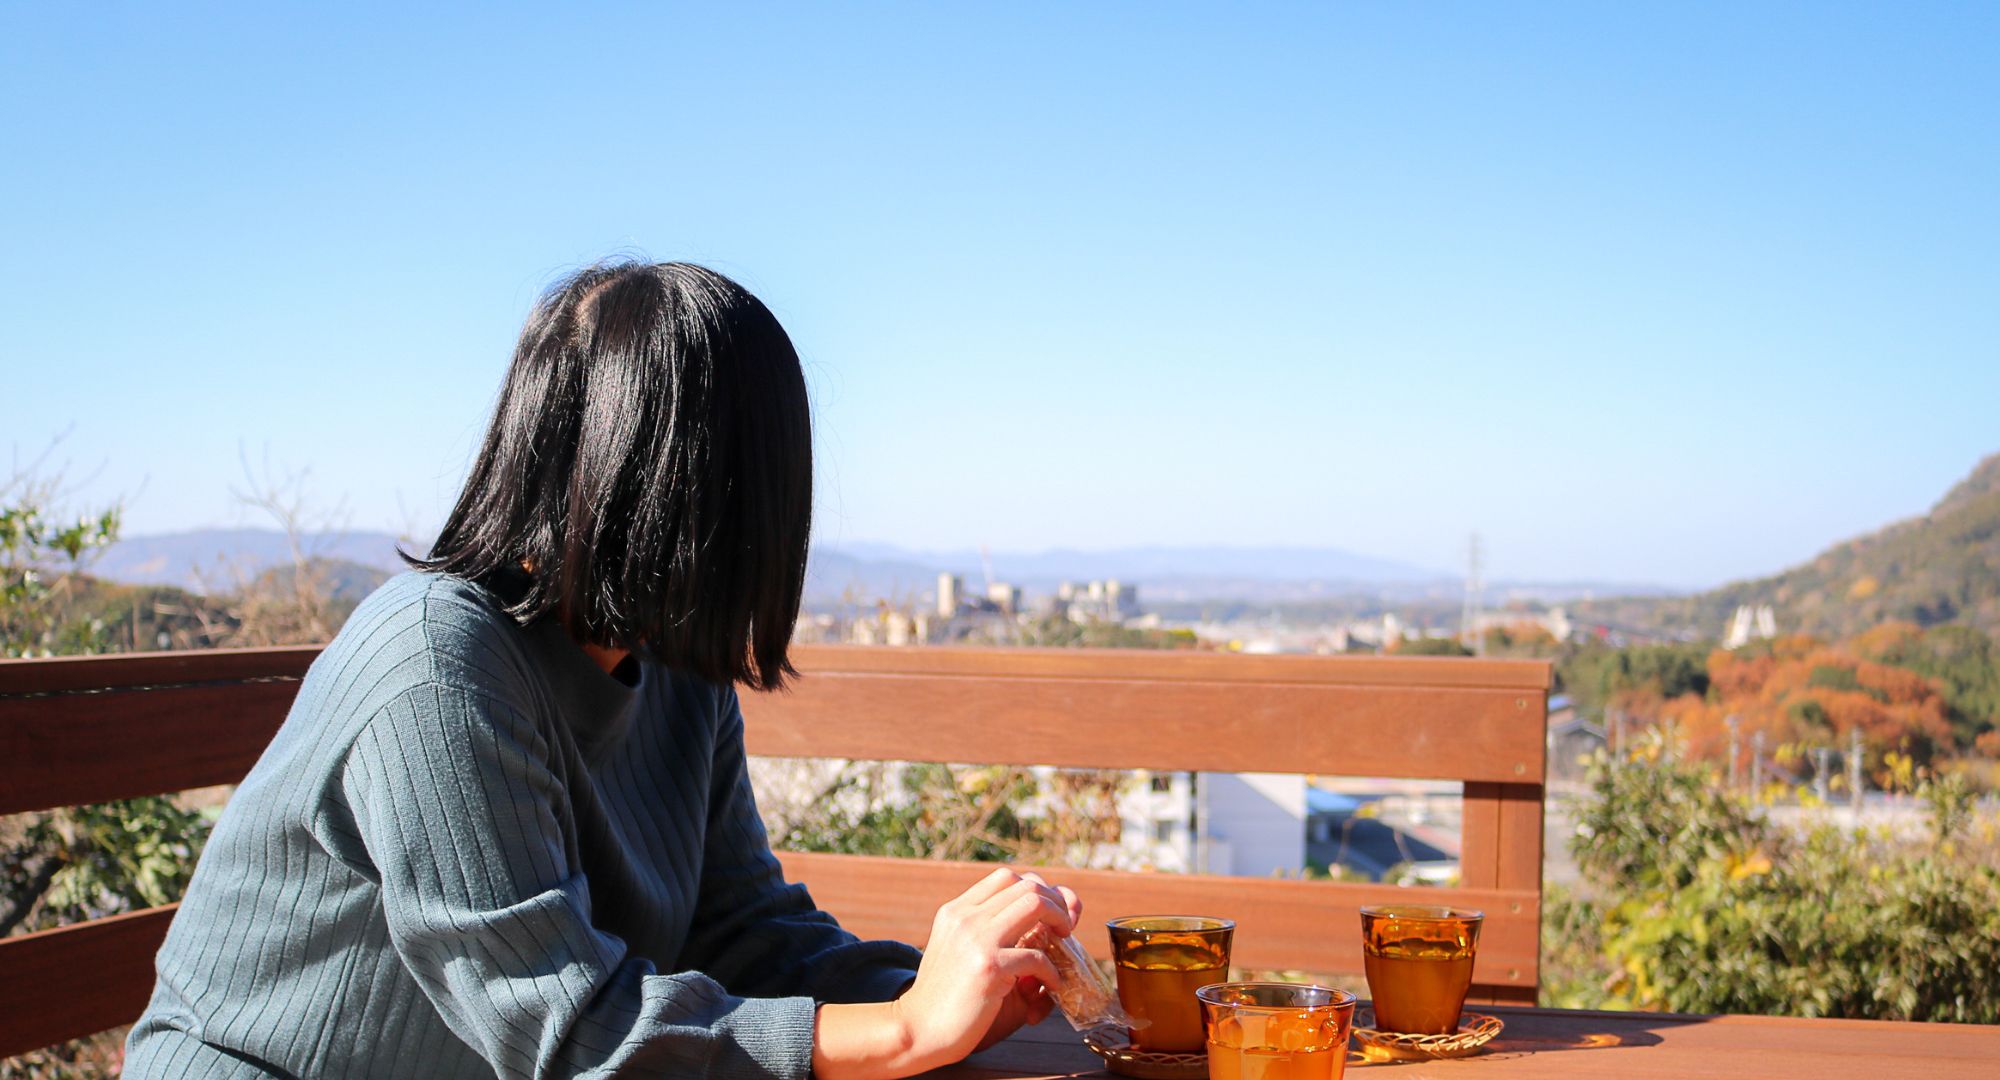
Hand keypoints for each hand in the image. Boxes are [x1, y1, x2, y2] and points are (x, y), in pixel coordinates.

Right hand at [893, 868, 1078, 1069]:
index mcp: (957, 911)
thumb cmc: (946, 996)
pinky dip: (1052, 971)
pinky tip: (1052, 985)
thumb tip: (1038, 922)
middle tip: (1066, 928)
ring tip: (1065, 943)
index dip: (1038, 889)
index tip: (1053, 911)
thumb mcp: (960, 951)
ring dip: (1060, 921)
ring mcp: (977, 939)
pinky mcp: (989, 967)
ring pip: (1035, 904)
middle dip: (1056, 903)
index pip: (1006, 877)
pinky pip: (1037, 956)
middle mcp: (966, 917)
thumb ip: (989, 933)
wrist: (918, 1029)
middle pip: (1027, 886)